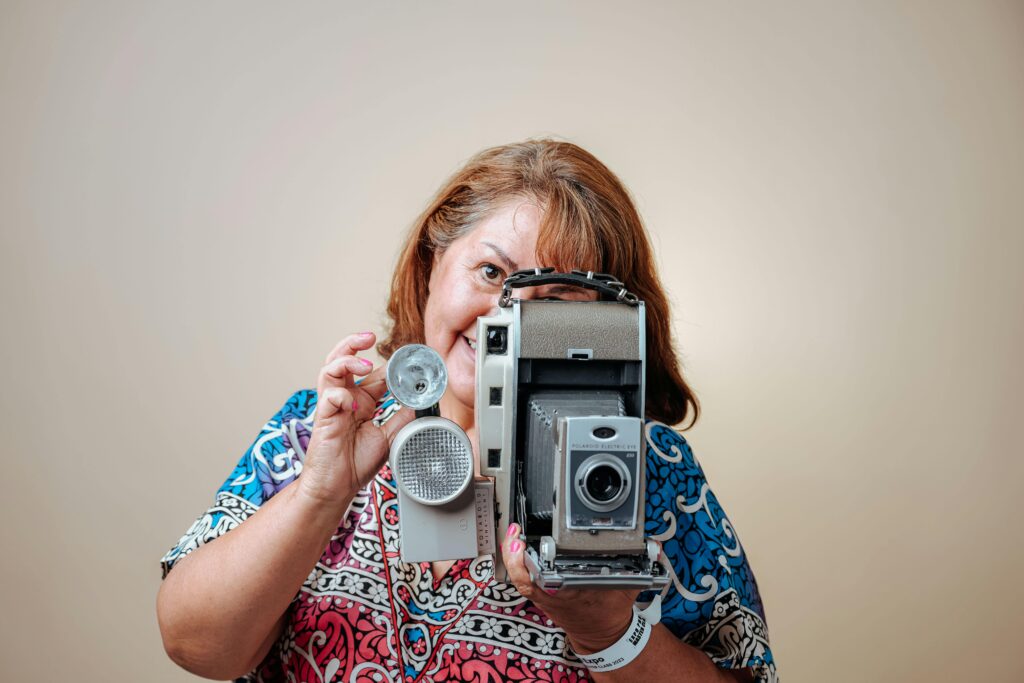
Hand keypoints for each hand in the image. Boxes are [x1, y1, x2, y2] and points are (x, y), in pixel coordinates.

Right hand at [298, 332, 413, 507]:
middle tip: (369, 336)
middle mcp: (346, 399)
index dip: (390, 365)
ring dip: (347, 359)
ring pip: (330, 368)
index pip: (374, 374)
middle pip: (342, 359)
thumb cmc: (355, 464)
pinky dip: (340, 394)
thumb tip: (420, 402)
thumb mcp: (390, 436)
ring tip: (364, 363)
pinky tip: (352, 404)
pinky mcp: (323, 418)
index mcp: (361, 401)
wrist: (337, 488)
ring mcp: (332, 406)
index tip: (408, 359)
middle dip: (354, 342)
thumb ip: (402, 417)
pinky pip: (328, 396)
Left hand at [501, 525, 640, 652]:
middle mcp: (562, 591)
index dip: (553, 561)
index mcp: (584, 587)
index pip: (565, 574)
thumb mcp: (631, 584)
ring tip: (512, 536)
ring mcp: (547, 594)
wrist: (601, 630)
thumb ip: (644, 562)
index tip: (549, 548)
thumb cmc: (611, 605)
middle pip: (537, 573)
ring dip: (515, 556)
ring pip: (524, 576)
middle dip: (525, 554)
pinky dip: (513, 563)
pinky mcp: (538, 593)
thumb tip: (654, 546)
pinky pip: (521, 579)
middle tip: (518, 536)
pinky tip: (510, 545)